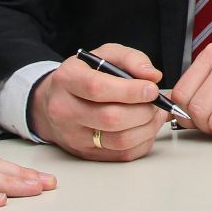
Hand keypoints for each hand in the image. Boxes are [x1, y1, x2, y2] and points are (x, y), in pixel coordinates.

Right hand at [28, 44, 170, 161]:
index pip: (97, 88)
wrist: (56, 101)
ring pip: (119, 141)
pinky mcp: (86, 153)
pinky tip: (146, 127)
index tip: (151, 89)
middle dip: (143, 110)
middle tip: (155, 102)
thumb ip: (130, 59)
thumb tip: (152, 76)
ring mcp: (74, 136)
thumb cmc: (84, 76)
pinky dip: (143, 142)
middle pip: (111, 118)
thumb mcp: (104, 55)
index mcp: (67, 80)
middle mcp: (65, 110)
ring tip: (154, 114)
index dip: (130, 90)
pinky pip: (122, 155)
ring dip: (147, 128)